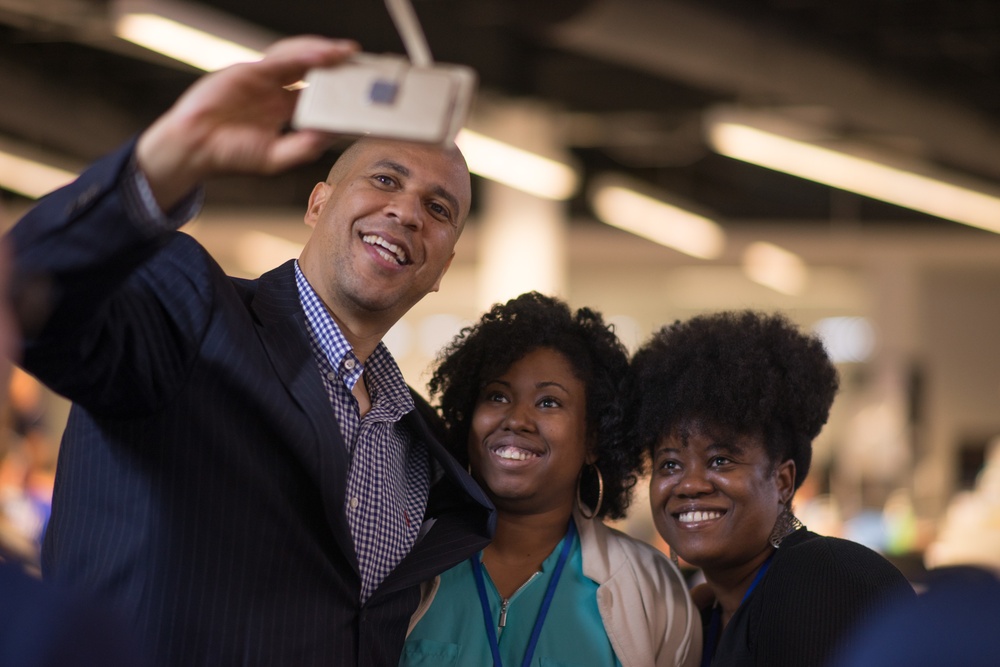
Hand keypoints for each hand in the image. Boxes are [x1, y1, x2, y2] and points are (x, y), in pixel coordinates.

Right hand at [136, 36, 358, 210]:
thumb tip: (335, 134)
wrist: (194, 149)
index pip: (318, 93)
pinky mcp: (249, 70)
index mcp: (283, 109)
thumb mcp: (276, 157)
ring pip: (299, 56)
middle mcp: (275, 90)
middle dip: (337, 65)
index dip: (340, 89)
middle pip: (312, 70)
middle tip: (363, 65)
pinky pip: (280, 58)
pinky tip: (323, 55)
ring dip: (324, 53)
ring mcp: (262, 78)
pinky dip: (303, 54)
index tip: (362, 90)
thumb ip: (306, 146)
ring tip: (347, 54)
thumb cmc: (230, 155)